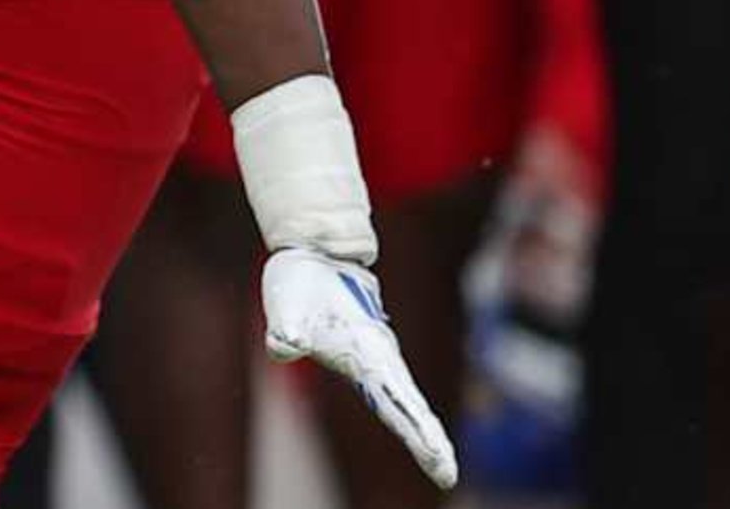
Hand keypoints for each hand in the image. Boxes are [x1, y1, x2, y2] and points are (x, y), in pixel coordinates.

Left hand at [262, 247, 460, 488]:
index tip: (441, 464)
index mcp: (366, 351)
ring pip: (404, 400)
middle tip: (448, 475)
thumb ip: (287, 327)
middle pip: (408, 406)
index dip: (418, 434)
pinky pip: (391, 392)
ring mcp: (375, 358)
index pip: (397, 401)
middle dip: (428, 441)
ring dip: (422, 432)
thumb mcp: (288, 304)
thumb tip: (282, 347)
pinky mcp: (367, 356)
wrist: (315, 254)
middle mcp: (378, 358)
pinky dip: (408, 417)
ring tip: (441, 465)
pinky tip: (421, 437)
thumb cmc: (301, 281)